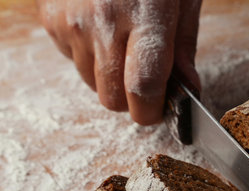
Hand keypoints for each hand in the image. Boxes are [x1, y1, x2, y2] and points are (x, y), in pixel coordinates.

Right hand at [37, 0, 201, 124]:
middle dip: (131, 99)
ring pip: (91, 83)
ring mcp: (72, 21)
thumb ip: (184, 50)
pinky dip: (90, 56)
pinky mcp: (52, 18)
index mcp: (145, 17)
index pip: (143, 89)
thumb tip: (187, 91)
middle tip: (145, 79)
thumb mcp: (185, 1)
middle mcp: (103, 23)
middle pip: (112, 98)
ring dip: (110, 77)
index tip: (159, 111)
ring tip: (123, 42)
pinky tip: (102, 29)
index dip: (151, 111)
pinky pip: (73, 60)